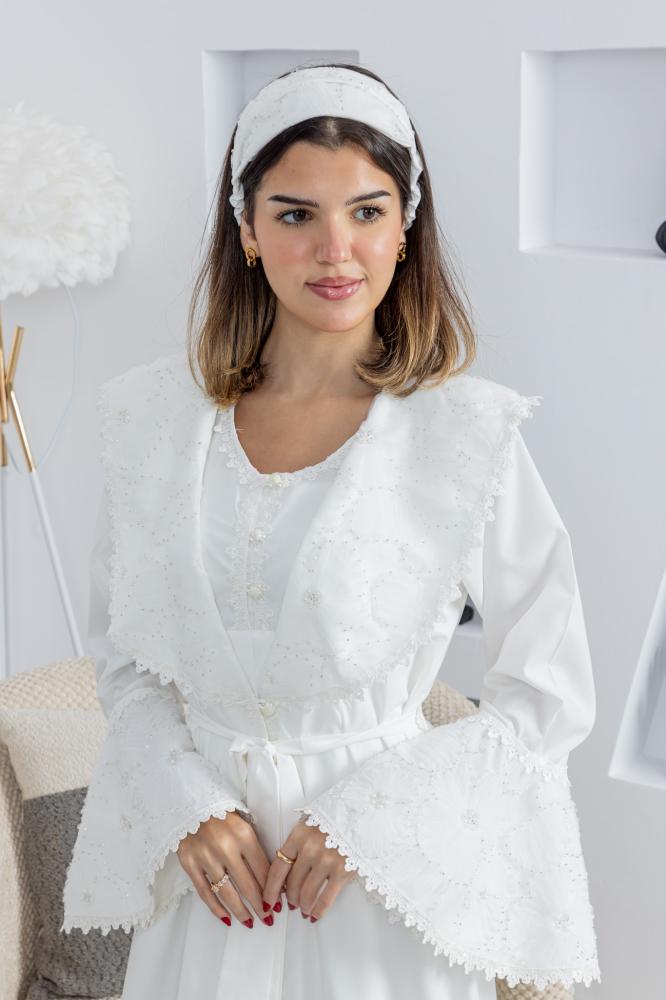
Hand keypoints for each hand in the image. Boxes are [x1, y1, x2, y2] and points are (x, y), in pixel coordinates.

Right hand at [176, 811, 271, 926]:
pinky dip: (216, 909)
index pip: (262, 870)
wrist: (191, 805)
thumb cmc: (222, 817)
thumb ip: (256, 851)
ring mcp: (206, 857)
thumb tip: (273, 881)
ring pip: (227, 893)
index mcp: (243, 835)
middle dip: (260, 906)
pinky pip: (205, 893)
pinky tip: (226, 918)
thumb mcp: (245, 826)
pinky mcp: (189, 864)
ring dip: (240, 912)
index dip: (272, 890)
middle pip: (247, 885)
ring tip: (250, 922)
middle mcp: (225, 847)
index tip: (278, 903)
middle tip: (268, 919)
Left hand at [262, 816, 355, 920]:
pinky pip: (326, 898)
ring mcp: (326, 860)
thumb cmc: (335, 819)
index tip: (268, 901)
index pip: (278, 868)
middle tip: (292, 903)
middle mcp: (309, 849)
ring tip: (304, 909)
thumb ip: (297, 844)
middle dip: (290, 898)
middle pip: (292, 883)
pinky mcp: (343, 870)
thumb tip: (285, 872)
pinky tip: (315, 915)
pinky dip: (318, 911)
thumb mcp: (311, 824)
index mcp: (298, 836)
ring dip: (303, 906)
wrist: (363, 812)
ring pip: (307, 894)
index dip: (271, 889)